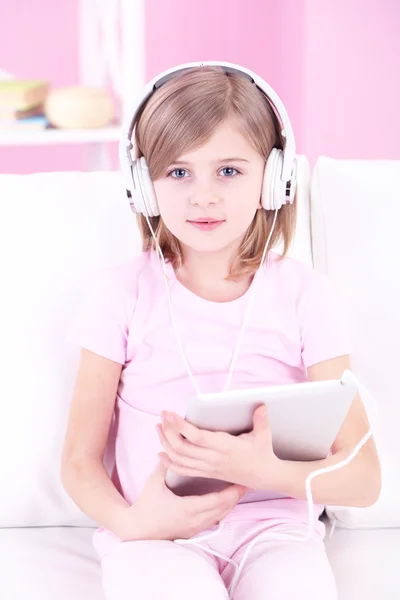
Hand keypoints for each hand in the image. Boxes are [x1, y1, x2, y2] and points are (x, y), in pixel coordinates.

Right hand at [119, 461, 246, 541]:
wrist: (137, 529)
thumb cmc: (145, 505)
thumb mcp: (154, 482)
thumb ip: (164, 465)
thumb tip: (169, 447)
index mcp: (188, 508)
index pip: (217, 500)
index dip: (232, 492)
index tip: (242, 482)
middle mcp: (195, 520)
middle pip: (224, 509)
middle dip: (236, 496)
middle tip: (247, 484)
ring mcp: (194, 527)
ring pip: (220, 516)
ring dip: (230, 504)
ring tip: (239, 491)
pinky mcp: (192, 530)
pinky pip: (213, 521)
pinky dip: (221, 511)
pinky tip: (225, 503)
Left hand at [156, 405, 283, 490]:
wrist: (263, 476)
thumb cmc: (262, 453)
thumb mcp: (264, 436)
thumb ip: (261, 421)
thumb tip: (262, 406)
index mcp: (225, 448)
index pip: (197, 437)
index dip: (181, 426)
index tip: (170, 414)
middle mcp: (213, 459)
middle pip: (182, 447)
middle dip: (168, 430)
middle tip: (162, 415)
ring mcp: (208, 468)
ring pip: (179, 458)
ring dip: (165, 443)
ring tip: (159, 427)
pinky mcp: (206, 473)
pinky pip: (182, 470)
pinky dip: (169, 463)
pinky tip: (161, 453)